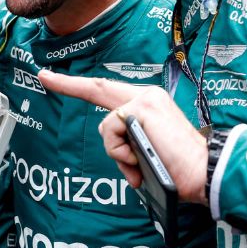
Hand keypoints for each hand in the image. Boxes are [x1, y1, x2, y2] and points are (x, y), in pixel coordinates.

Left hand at [37, 70, 209, 204]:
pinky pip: (112, 133)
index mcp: (149, 105)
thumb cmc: (179, 169)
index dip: (84, 86)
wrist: (203, 172)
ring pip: (107, 126)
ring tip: (140, 165)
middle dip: (68, 83)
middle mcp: (147, 96)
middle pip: (99, 88)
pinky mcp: (141, 109)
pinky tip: (139, 159)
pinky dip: (120, 153)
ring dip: (117, 153)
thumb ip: (130, 144)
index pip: (111, 92)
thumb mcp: (148, 152)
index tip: (58, 79)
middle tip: (43, 76)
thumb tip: (122, 157)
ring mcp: (144, 100)